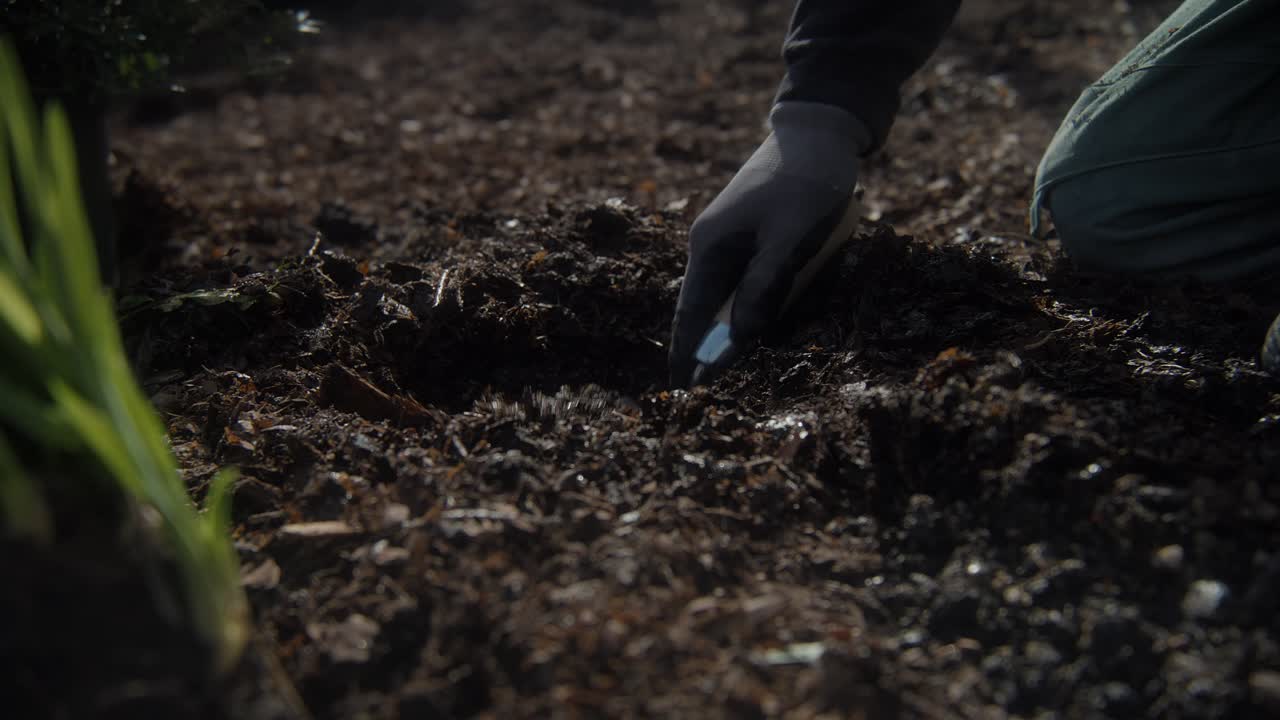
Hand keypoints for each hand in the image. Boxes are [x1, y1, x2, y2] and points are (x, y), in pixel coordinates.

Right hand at [668, 102, 868, 386]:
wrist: (821, 129)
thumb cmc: (808, 180)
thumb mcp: (791, 237)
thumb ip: (765, 286)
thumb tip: (737, 339)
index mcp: (711, 246)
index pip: (691, 314)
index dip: (687, 354)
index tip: (682, 391)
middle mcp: (712, 245)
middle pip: (702, 310)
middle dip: (703, 350)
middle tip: (705, 394)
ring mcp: (731, 239)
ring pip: (722, 298)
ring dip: (722, 333)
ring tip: (722, 372)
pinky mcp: (752, 236)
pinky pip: (741, 283)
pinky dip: (742, 310)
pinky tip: (749, 330)